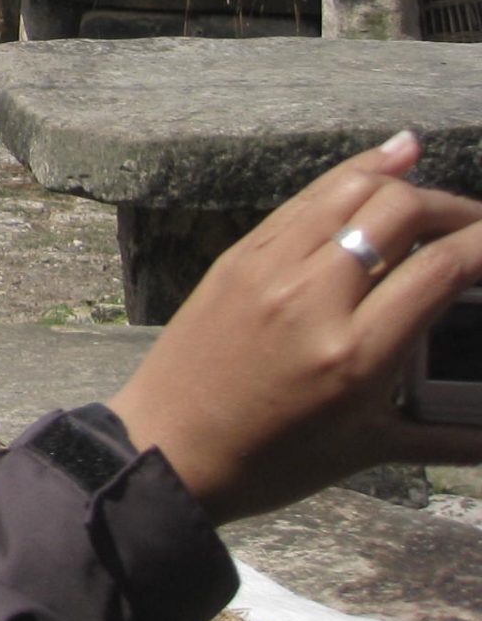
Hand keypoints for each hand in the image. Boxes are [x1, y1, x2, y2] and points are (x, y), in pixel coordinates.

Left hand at [107, 131, 481, 523]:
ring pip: (347, 189)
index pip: (440, 269)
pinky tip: (389, 161)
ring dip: (405, 182)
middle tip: (481, 230)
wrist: (170, 446)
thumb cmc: (273, 460)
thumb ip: (449, 433)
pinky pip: (304, 200)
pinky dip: (352, 175)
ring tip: (442, 197)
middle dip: (455, 209)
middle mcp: (312, 297)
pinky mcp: (237, 255)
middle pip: (398, 210)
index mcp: (355, 353)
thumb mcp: (371, 449)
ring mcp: (268, 268)